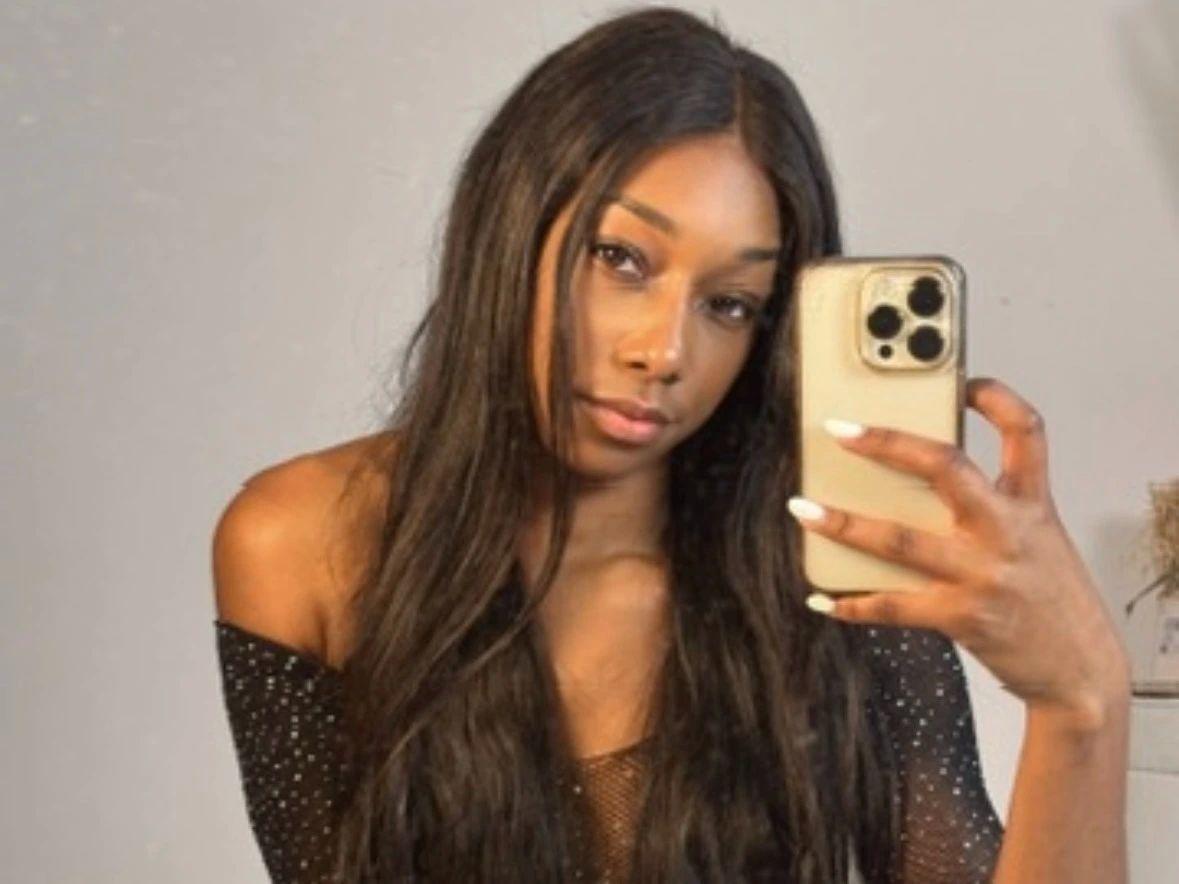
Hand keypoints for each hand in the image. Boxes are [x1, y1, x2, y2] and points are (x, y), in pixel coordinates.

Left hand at [789, 377, 1129, 727]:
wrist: (1081, 671)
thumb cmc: (1051, 599)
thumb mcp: (1040, 540)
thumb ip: (995, 508)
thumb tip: (919, 483)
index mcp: (1031, 504)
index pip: (1026, 432)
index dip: (996, 399)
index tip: (962, 381)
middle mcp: (1007, 530)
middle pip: (946, 467)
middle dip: (887, 443)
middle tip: (840, 429)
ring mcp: (983, 573)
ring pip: (900, 539)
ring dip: (843, 524)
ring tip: (803, 509)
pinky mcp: (963, 617)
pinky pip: (894, 606)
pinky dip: (853, 603)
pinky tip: (825, 600)